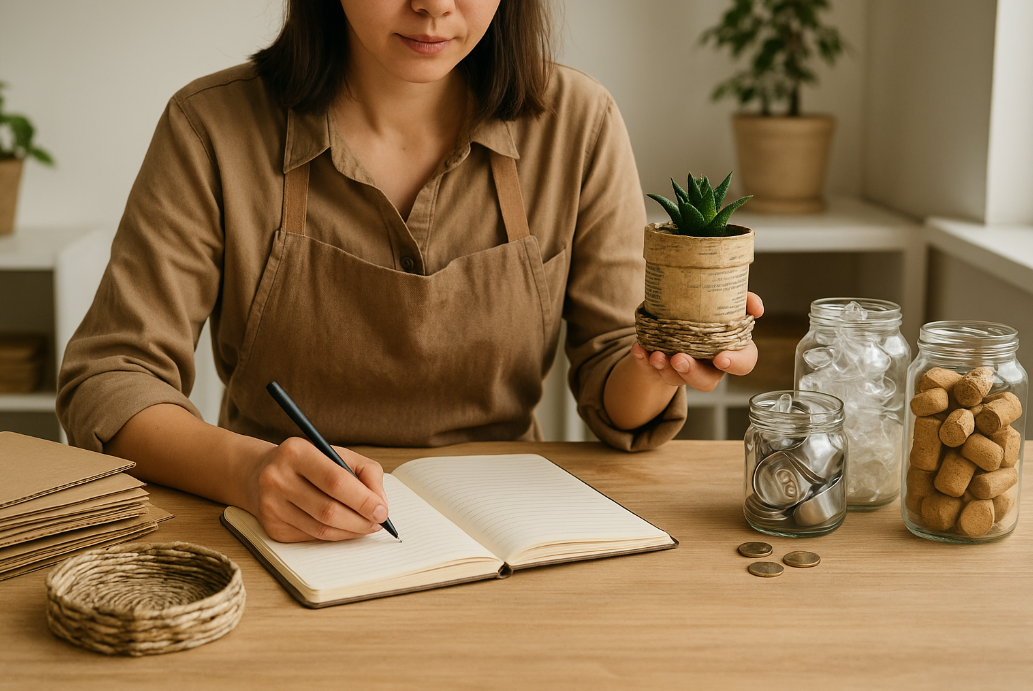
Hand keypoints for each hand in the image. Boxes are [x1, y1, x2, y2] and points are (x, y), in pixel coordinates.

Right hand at [245, 438, 389, 541]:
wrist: (258, 473)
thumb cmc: (306, 463)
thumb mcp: (336, 453)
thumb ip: (366, 472)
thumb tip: (380, 503)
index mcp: (296, 452)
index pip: (335, 480)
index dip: (363, 499)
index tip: (382, 510)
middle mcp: (277, 478)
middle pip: (329, 510)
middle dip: (360, 520)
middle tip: (378, 522)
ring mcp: (271, 505)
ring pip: (321, 530)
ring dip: (351, 531)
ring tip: (365, 526)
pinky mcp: (272, 527)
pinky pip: (312, 538)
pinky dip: (334, 536)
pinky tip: (343, 528)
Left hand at [630, 292, 764, 391]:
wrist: (676, 319)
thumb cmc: (707, 313)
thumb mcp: (725, 302)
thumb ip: (742, 300)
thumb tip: (755, 306)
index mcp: (730, 350)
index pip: (743, 364)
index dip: (736, 364)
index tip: (721, 358)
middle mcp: (707, 366)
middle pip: (706, 381)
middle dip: (692, 372)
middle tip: (680, 359)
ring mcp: (682, 370)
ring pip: (676, 379)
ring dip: (665, 369)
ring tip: (656, 355)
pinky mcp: (659, 367)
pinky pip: (649, 369)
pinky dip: (643, 359)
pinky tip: (639, 348)